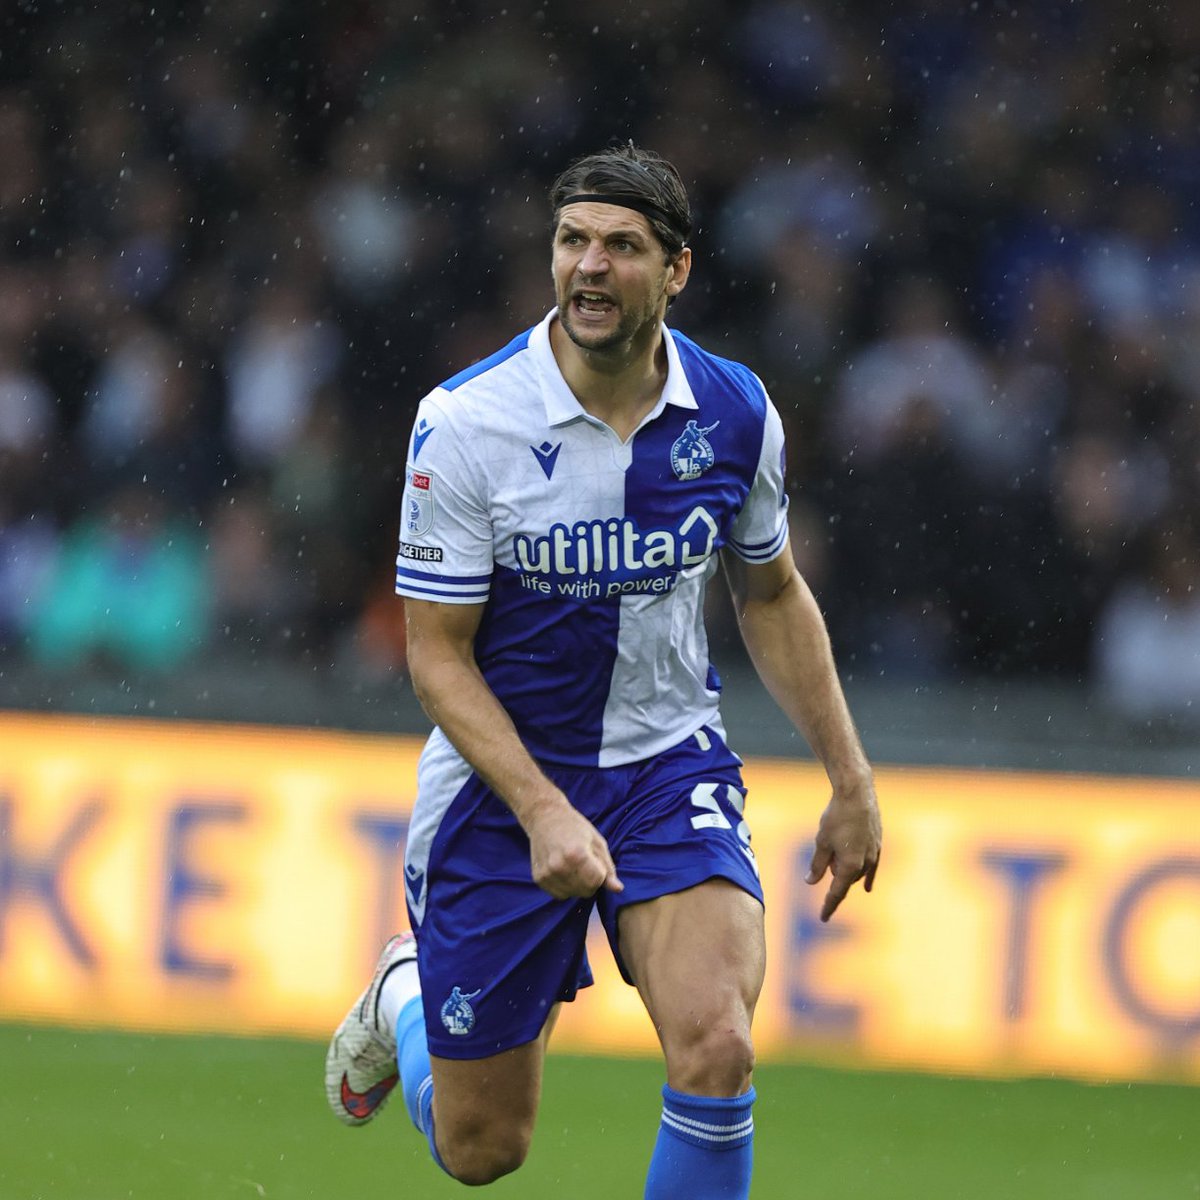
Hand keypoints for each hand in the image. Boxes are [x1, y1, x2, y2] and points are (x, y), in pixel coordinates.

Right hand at [524, 798, 623, 899]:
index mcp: (577, 854)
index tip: (593, 860)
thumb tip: (618, 889)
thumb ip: (608, 867)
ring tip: (571, 865)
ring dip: (577, 884)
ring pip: (572, 894)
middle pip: (585, 891)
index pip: (596, 882)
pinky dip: (564, 886)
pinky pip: (559, 894)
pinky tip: (562, 870)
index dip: (600, 873)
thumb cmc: (575, 826)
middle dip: (590, 881)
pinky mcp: (538, 879)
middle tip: (583, 862)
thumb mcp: (597, 842)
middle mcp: (559, 867)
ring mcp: (547, 874)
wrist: (545, 817)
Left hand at [806, 780, 881, 921]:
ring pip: (856, 871)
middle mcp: (864, 864)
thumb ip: (817, 865)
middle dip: (833, 872)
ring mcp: (874, 855)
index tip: (823, 918)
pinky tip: (867, 888)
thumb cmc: (837, 817)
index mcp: (849, 866)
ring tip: (837, 842)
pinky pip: (871, 867)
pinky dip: (866, 876)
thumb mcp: (821, 842)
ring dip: (845, 866)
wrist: (857, 794)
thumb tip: (810, 882)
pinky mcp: (878, 845)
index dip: (828, 906)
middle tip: (825, 850)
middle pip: (844, 879)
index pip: (836, 893)